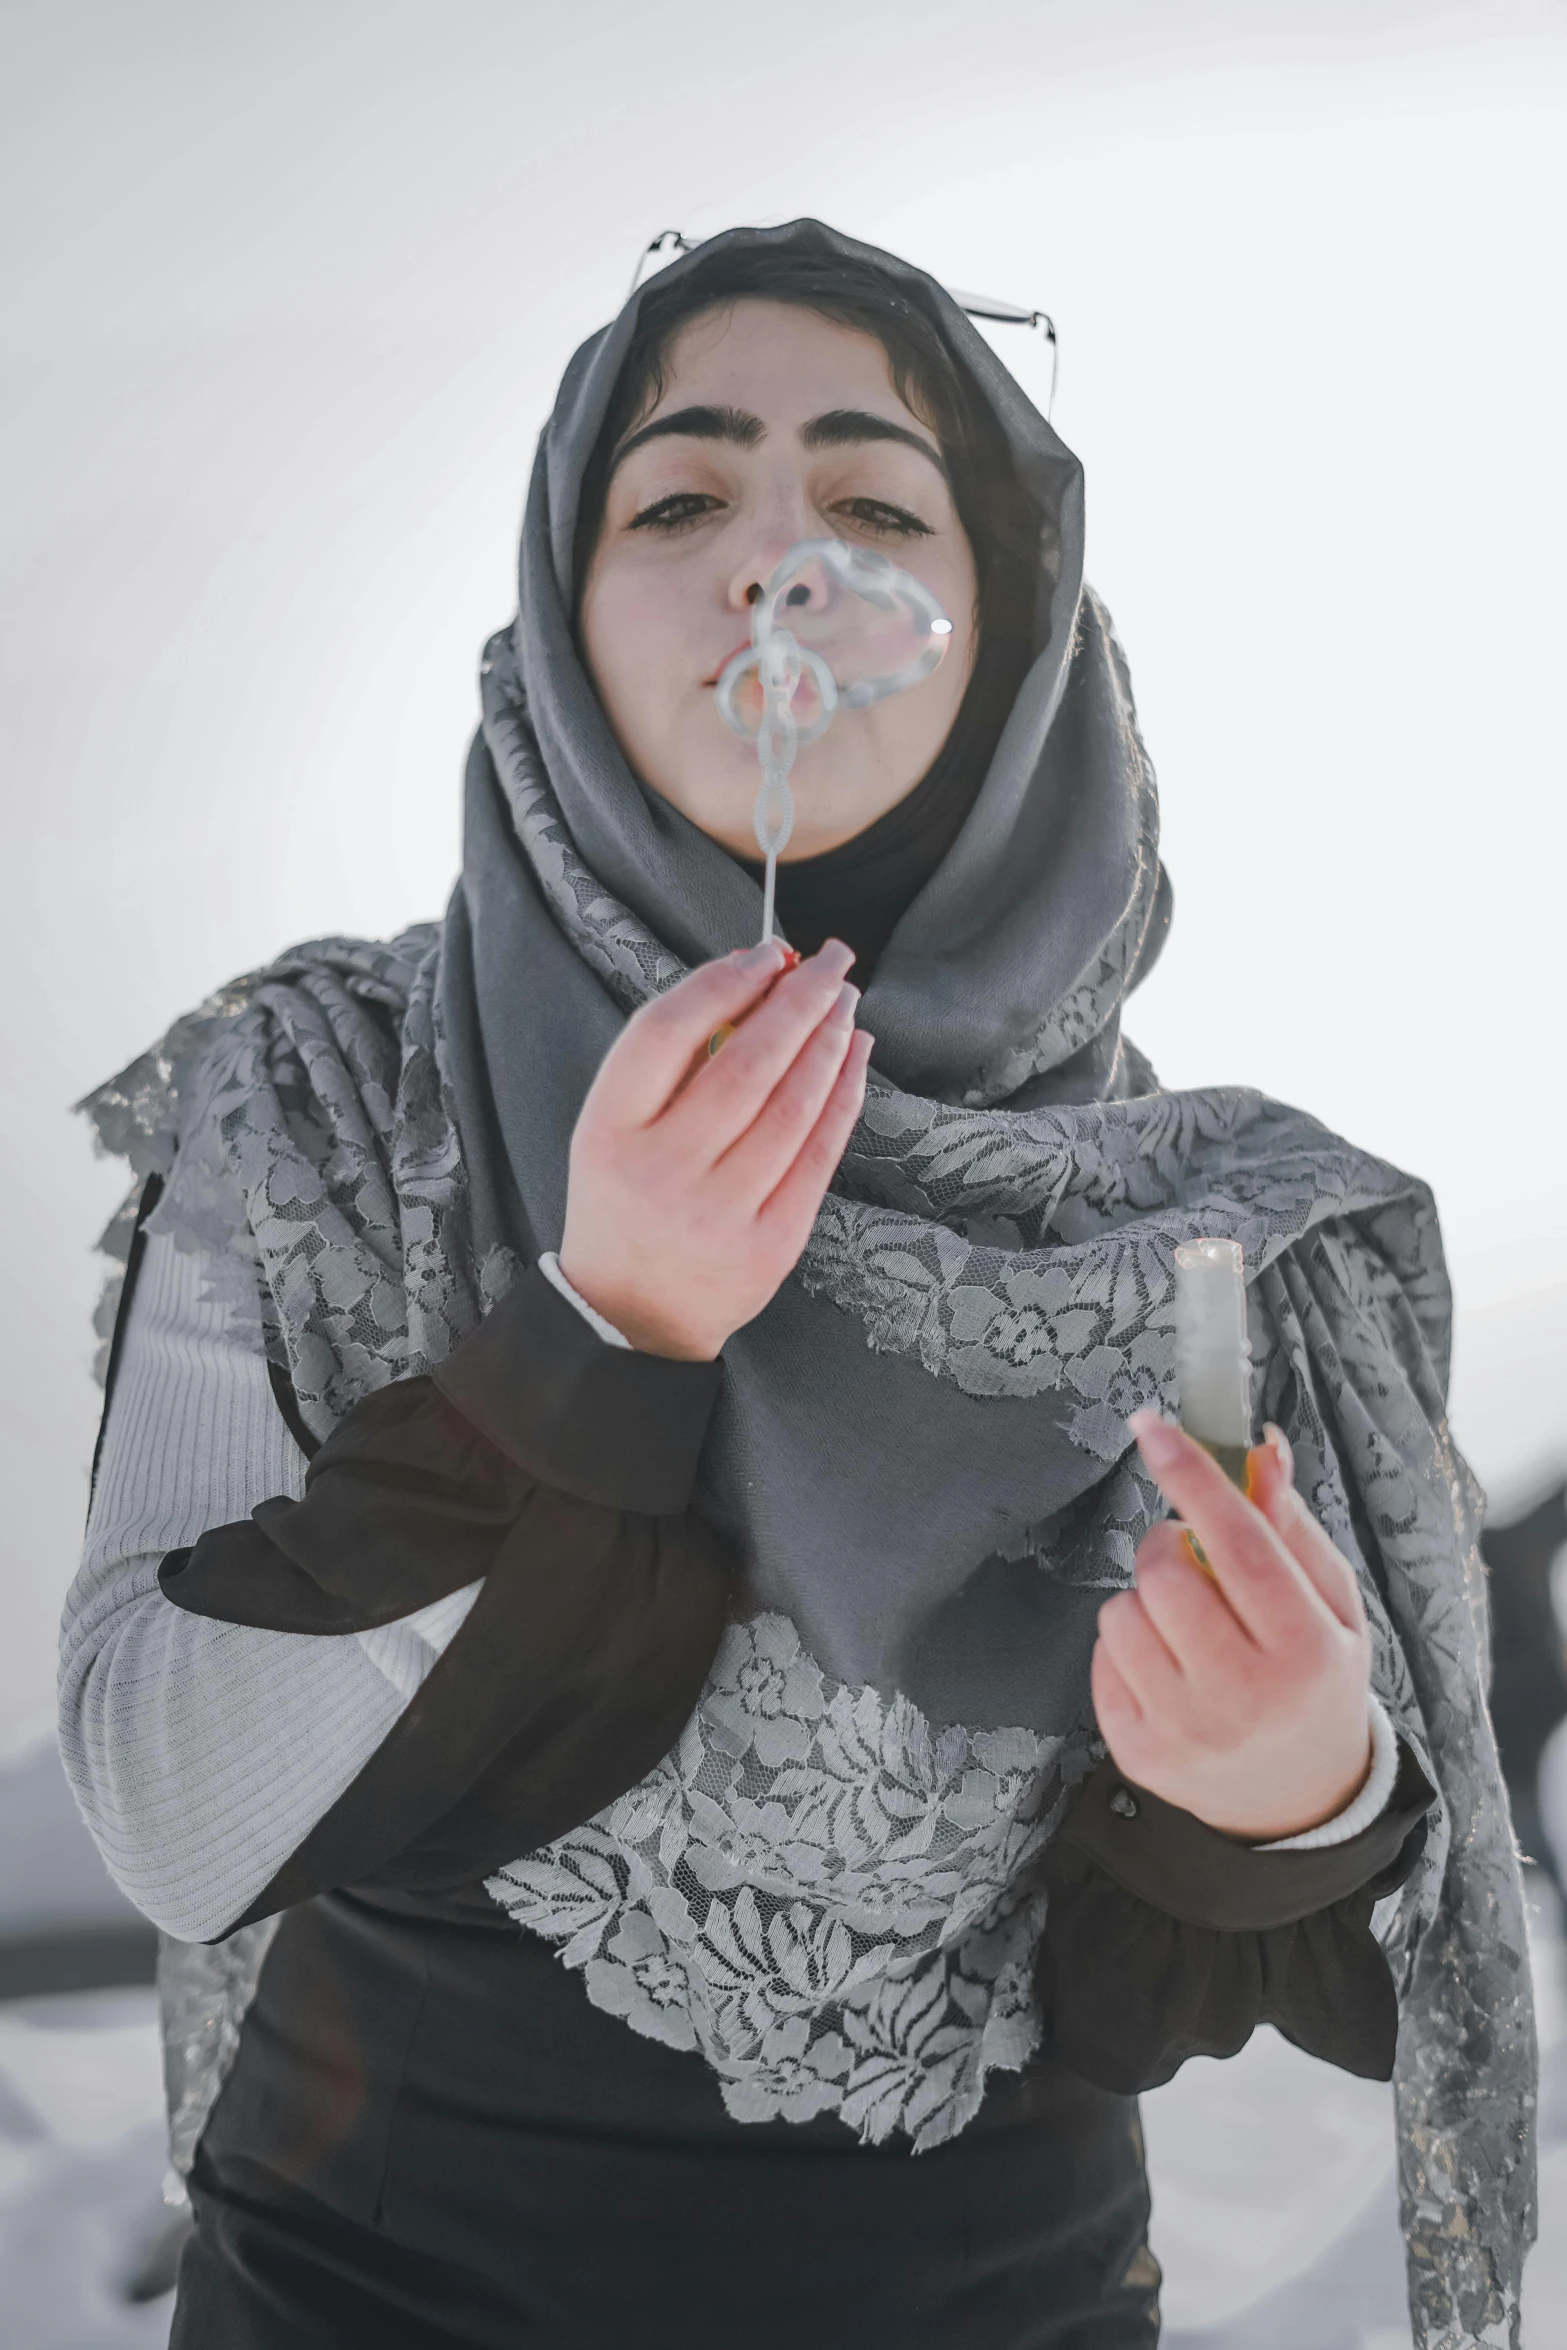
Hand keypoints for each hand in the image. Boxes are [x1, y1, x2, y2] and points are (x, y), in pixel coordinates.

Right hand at [558, 938, 871, 1359]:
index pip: (664, 1033)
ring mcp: (718, 1212)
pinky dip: (843, 1095)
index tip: (766, 951)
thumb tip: (758, 977)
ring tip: (844, 1001)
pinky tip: (854, 1055)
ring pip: (791, 1105)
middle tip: (830, 960)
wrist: (632, 1314)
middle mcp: (662, 1171)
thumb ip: (669, 1061)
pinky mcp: (769, 1244)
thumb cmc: (628, 1199)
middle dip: (797, 1000)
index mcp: (608, 1132)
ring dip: (827, 1041)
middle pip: (743, 1063)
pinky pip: (818, 1153)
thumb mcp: (612, 1129)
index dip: (722, 983)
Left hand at [1091, 1414, 1373, 1840]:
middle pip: (1167, 1578)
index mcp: (1307, 1652)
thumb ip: (1292, 1525)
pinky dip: (1125, 1645)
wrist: (1301, 1799)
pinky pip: (1101, 1658)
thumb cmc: (1316, 1680)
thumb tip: (1262, 1448)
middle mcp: (1247, 1697)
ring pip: (1122, 1613)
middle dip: (1166, 1545)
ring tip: (1184, 1621)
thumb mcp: (1332, 1605)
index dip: (1194, 1480)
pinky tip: (1166, 1665)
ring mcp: (1188, 1732)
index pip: (1243, 1548)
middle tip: (1188, 1555)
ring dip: (1145, 1598)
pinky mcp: (1139, 1753)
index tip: (1154, 1427)